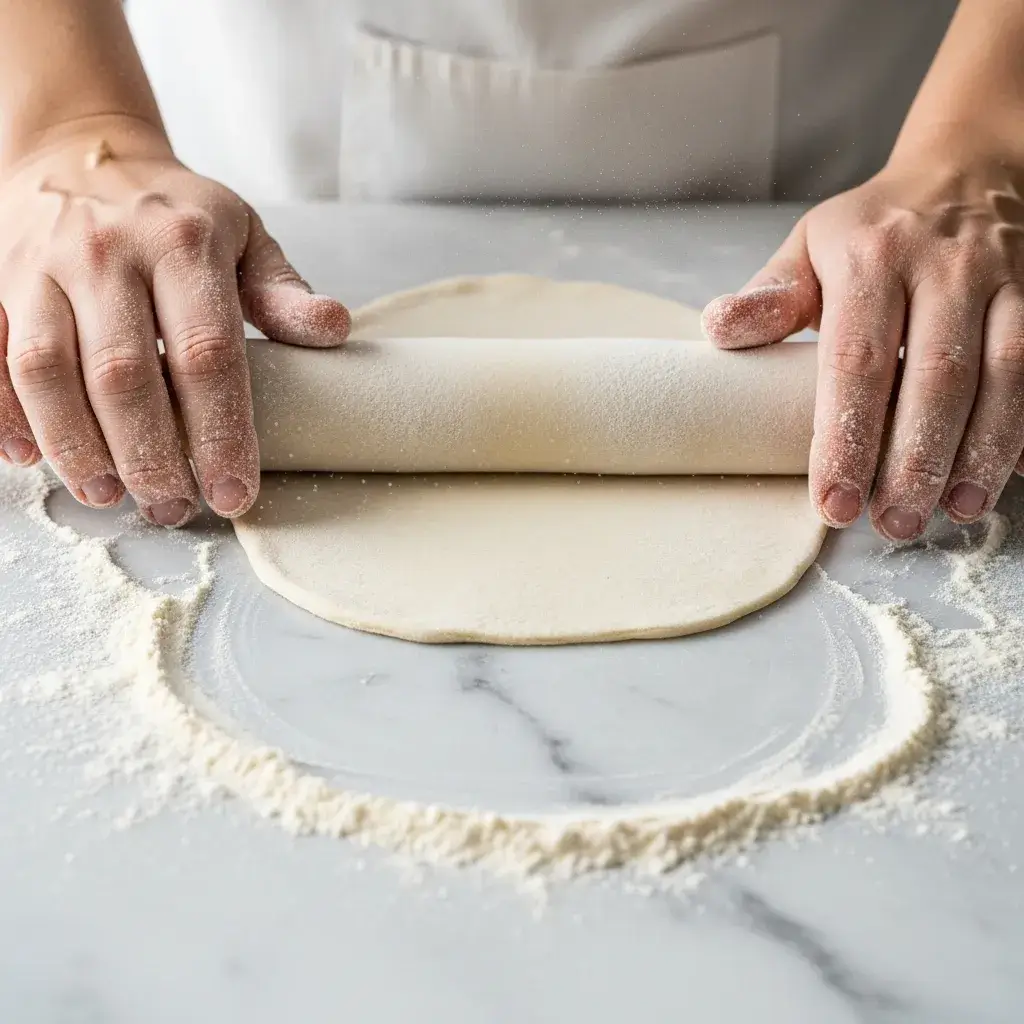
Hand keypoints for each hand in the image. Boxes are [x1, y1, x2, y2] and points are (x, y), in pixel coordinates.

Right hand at [0, 116, 349, 525]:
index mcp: (183, 244)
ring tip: (110, 494)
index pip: (208, 352)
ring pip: (46, 371)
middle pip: (123, 373)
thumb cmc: (176, 211)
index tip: (233, 492)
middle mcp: (105, 251)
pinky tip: (28, 459)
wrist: (80, 150)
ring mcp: (38, 265)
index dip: (221, 432)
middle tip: (172, 507)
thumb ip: (281, 291)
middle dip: (149, 454)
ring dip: (76, 446)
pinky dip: (3, 412)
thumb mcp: (244, 234)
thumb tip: (333, 331)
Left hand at [702, 152, 1023, 541]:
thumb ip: (769, 297)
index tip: (833, 503)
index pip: (855, 362)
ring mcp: (1006, 280)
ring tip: (955, 511)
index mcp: (871, 258)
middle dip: (916, 461)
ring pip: (1005, 374)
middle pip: (936, 378)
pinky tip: (1010, 474)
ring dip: (981, 452)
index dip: (845, 439)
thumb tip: (717, 330)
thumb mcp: (808, 247)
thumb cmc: (871, 228)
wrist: (966, 169)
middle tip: (894, 525)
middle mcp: (945, 267)